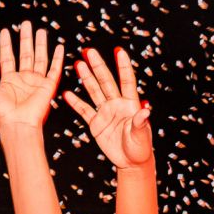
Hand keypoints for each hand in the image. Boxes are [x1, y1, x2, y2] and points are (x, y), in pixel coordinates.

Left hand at [0, 21, 62, 130]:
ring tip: (41, 30)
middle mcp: (23, 79)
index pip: (7, 57)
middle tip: (26, 24)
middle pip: (25, 54)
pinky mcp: (48, 86)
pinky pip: (54, 70)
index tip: (6, 31)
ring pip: (39, 58)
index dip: (6, 44)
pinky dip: (58, 58)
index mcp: (9, 81)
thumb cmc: (3, 113)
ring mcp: (36, 82)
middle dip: (25, 39)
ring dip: (40, 44)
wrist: (18, 124)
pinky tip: (59, 47)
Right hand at [63, 47, 151, 169]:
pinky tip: (67, 93)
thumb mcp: (142, 136)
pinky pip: (84, 111)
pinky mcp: (96, 124)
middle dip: (98, 66)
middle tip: (89, 51)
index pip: (126, 81)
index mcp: (130, 104)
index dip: (123, 66)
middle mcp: (117, 104)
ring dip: (86, 78)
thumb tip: (146, 110)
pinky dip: (76, 102)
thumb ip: (141, 122)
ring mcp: (105, 113)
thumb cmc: (140, 148)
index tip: (118, 51)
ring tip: (78, 64)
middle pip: (106, 81)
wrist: (130, 162)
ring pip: (94, 91)